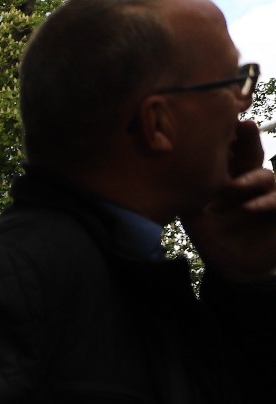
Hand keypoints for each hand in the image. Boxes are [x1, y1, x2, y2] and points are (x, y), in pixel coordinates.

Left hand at [183, 119, 275, 282]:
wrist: (235, 266)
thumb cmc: (213, 235)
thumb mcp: (193, 213)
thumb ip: (184, 192)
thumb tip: (154, 174)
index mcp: (227, 176)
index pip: (228, 152)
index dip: (226, 137)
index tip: (217, 122)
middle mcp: (249, 180)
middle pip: (251, 153)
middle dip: (248, 139)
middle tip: (243, 125)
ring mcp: (267, 194)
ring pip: (264, 177)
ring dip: (250, 179)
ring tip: (235, 186)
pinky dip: (264, 202)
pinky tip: (249, 207)